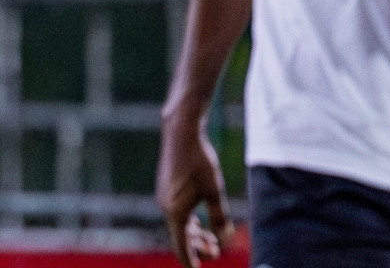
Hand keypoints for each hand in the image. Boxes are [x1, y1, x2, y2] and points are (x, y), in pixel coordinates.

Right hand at [156, 117, 232, 266]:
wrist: (181, 133)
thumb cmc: (199, 162)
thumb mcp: (214, 190)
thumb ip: (219, 216)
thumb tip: (225, 236)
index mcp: (175, 212)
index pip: (181, 246)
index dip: (190, 260)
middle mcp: (165, 206)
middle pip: (180, 236)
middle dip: (198, 246)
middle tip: (216, 252)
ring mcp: (163, 196)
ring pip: (178, 223)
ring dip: (194, 233)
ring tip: (211, 239)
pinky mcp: (165, 186)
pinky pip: (175, 211)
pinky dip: (187, 220)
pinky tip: (198, 219)